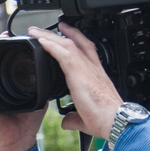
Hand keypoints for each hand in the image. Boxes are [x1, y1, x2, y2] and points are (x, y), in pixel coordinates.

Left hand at [32, 23, 123, 139]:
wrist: (114, 119)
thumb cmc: (105, 119)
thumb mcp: (85, 117)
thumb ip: (73, 117)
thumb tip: (66, 121)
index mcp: (96, 74)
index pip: (86, 50)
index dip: (75, 39)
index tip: (65, 33)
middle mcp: (92, 67)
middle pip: (74, 42)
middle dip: (59, 33)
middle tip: (44, 29)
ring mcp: (86, 67)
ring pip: (66, 44)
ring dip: (49, 36)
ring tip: (35, 31)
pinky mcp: (78, 71)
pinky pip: (62, 52)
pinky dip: (51, 45)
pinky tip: (40, 40)